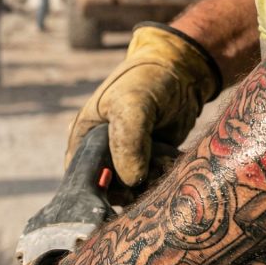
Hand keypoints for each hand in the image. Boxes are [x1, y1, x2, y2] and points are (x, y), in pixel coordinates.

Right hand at [66, 23, 220, 185]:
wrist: (184, 73)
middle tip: (149, 173)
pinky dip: (163, 179)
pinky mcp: (149, 166)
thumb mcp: (132, 105)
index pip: (81, 179)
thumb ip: (128, 140)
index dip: (99, 189)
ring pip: (133, 191)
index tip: (124, 187)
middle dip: (130, 187)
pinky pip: (152, 185)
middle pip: (109, 191)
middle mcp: (101, 155)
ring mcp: (126, 162)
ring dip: (150, 184)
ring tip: (163, 160)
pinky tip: (171, 162)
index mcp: (83, 139)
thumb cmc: (149, 81)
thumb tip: (131, 180)